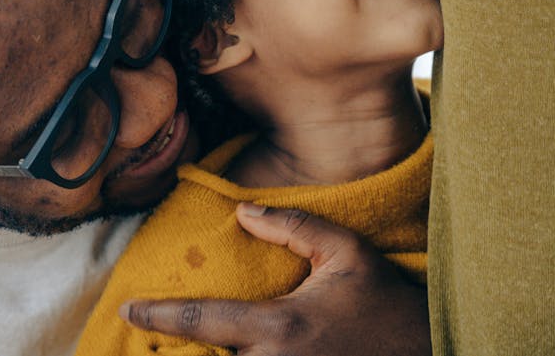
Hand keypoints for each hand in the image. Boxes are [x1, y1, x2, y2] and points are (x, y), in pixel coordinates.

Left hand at [119, 203, 431, 355]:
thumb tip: (244, 212)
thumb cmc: (383, 302)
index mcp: (279, 326)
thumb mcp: (346, 253)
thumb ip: (294, 226)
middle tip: (144, 344)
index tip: (129, 307)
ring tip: (174, 351)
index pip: (203, 319)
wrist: (425, 351)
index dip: (159, 314)